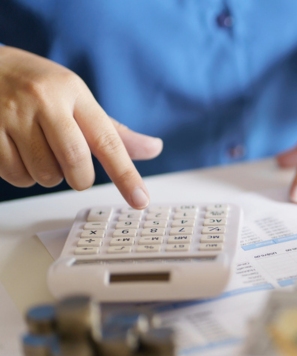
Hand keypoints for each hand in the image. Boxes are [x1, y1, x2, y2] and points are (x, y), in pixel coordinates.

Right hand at [0, 46, 162, 208]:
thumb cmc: (37, 86)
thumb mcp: (76, 97)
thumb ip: (113, 130)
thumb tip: (153, 149)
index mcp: (73, 91)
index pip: (108, 141)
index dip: (126, 175)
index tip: (141, 199)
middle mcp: (43, 100)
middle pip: (75, 163)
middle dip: (80, 178)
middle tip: (75, 169)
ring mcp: (11, 115)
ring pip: (44, 175)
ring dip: (48, 175)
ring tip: (38, 150)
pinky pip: (16, 176)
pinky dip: (23, 175)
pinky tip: (18, 151)